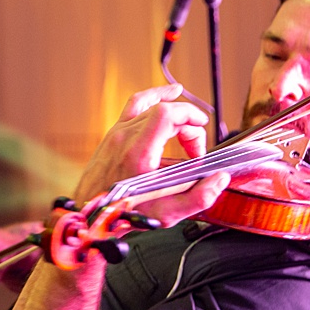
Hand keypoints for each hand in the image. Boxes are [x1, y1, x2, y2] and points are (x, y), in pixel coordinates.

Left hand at [75, 84, 227, 227]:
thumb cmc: (124, 214)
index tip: (201, 132)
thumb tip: (219, 179)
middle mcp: (125, 137)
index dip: (190, 116)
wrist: (90, 215)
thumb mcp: (165, 214)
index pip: (167, 114)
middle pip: (163, 110)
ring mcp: (116, 133)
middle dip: (187, 125)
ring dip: (174, 112)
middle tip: (194, 152)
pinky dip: (154, 97)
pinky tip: (168, 94)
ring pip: (150, 106)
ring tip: (192, 121)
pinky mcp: (113, 134)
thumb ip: (198, 198)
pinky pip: (135, 106)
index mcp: (138, 152)